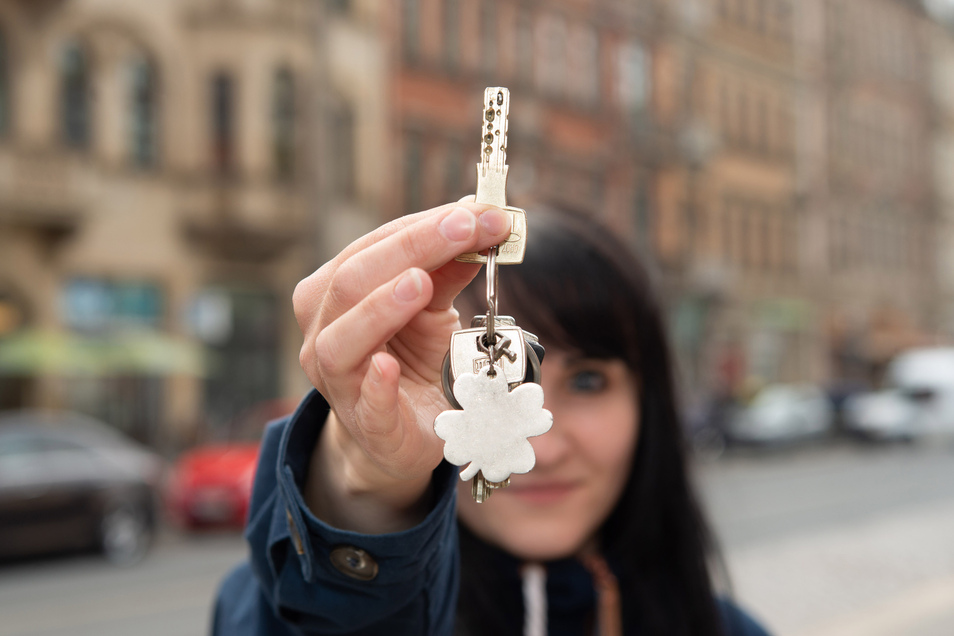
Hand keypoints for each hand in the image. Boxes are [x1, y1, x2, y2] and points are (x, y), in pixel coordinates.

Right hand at [294, 200, 510, 530]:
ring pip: (341, 339)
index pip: (372, 246)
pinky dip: (375, 384)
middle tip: (464, 229)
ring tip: (419, 282)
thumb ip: (449, 270)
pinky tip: (388, 366)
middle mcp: (324, 331)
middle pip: (352, 280)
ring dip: (380, 307)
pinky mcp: (366, 424)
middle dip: (412, 249)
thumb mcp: (433, 309)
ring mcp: (338, 382)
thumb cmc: (413, 360)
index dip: (424, 225)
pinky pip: (364, 403)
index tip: (477, 211)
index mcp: (334, 293)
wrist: (402, 433)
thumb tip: (480, 221)